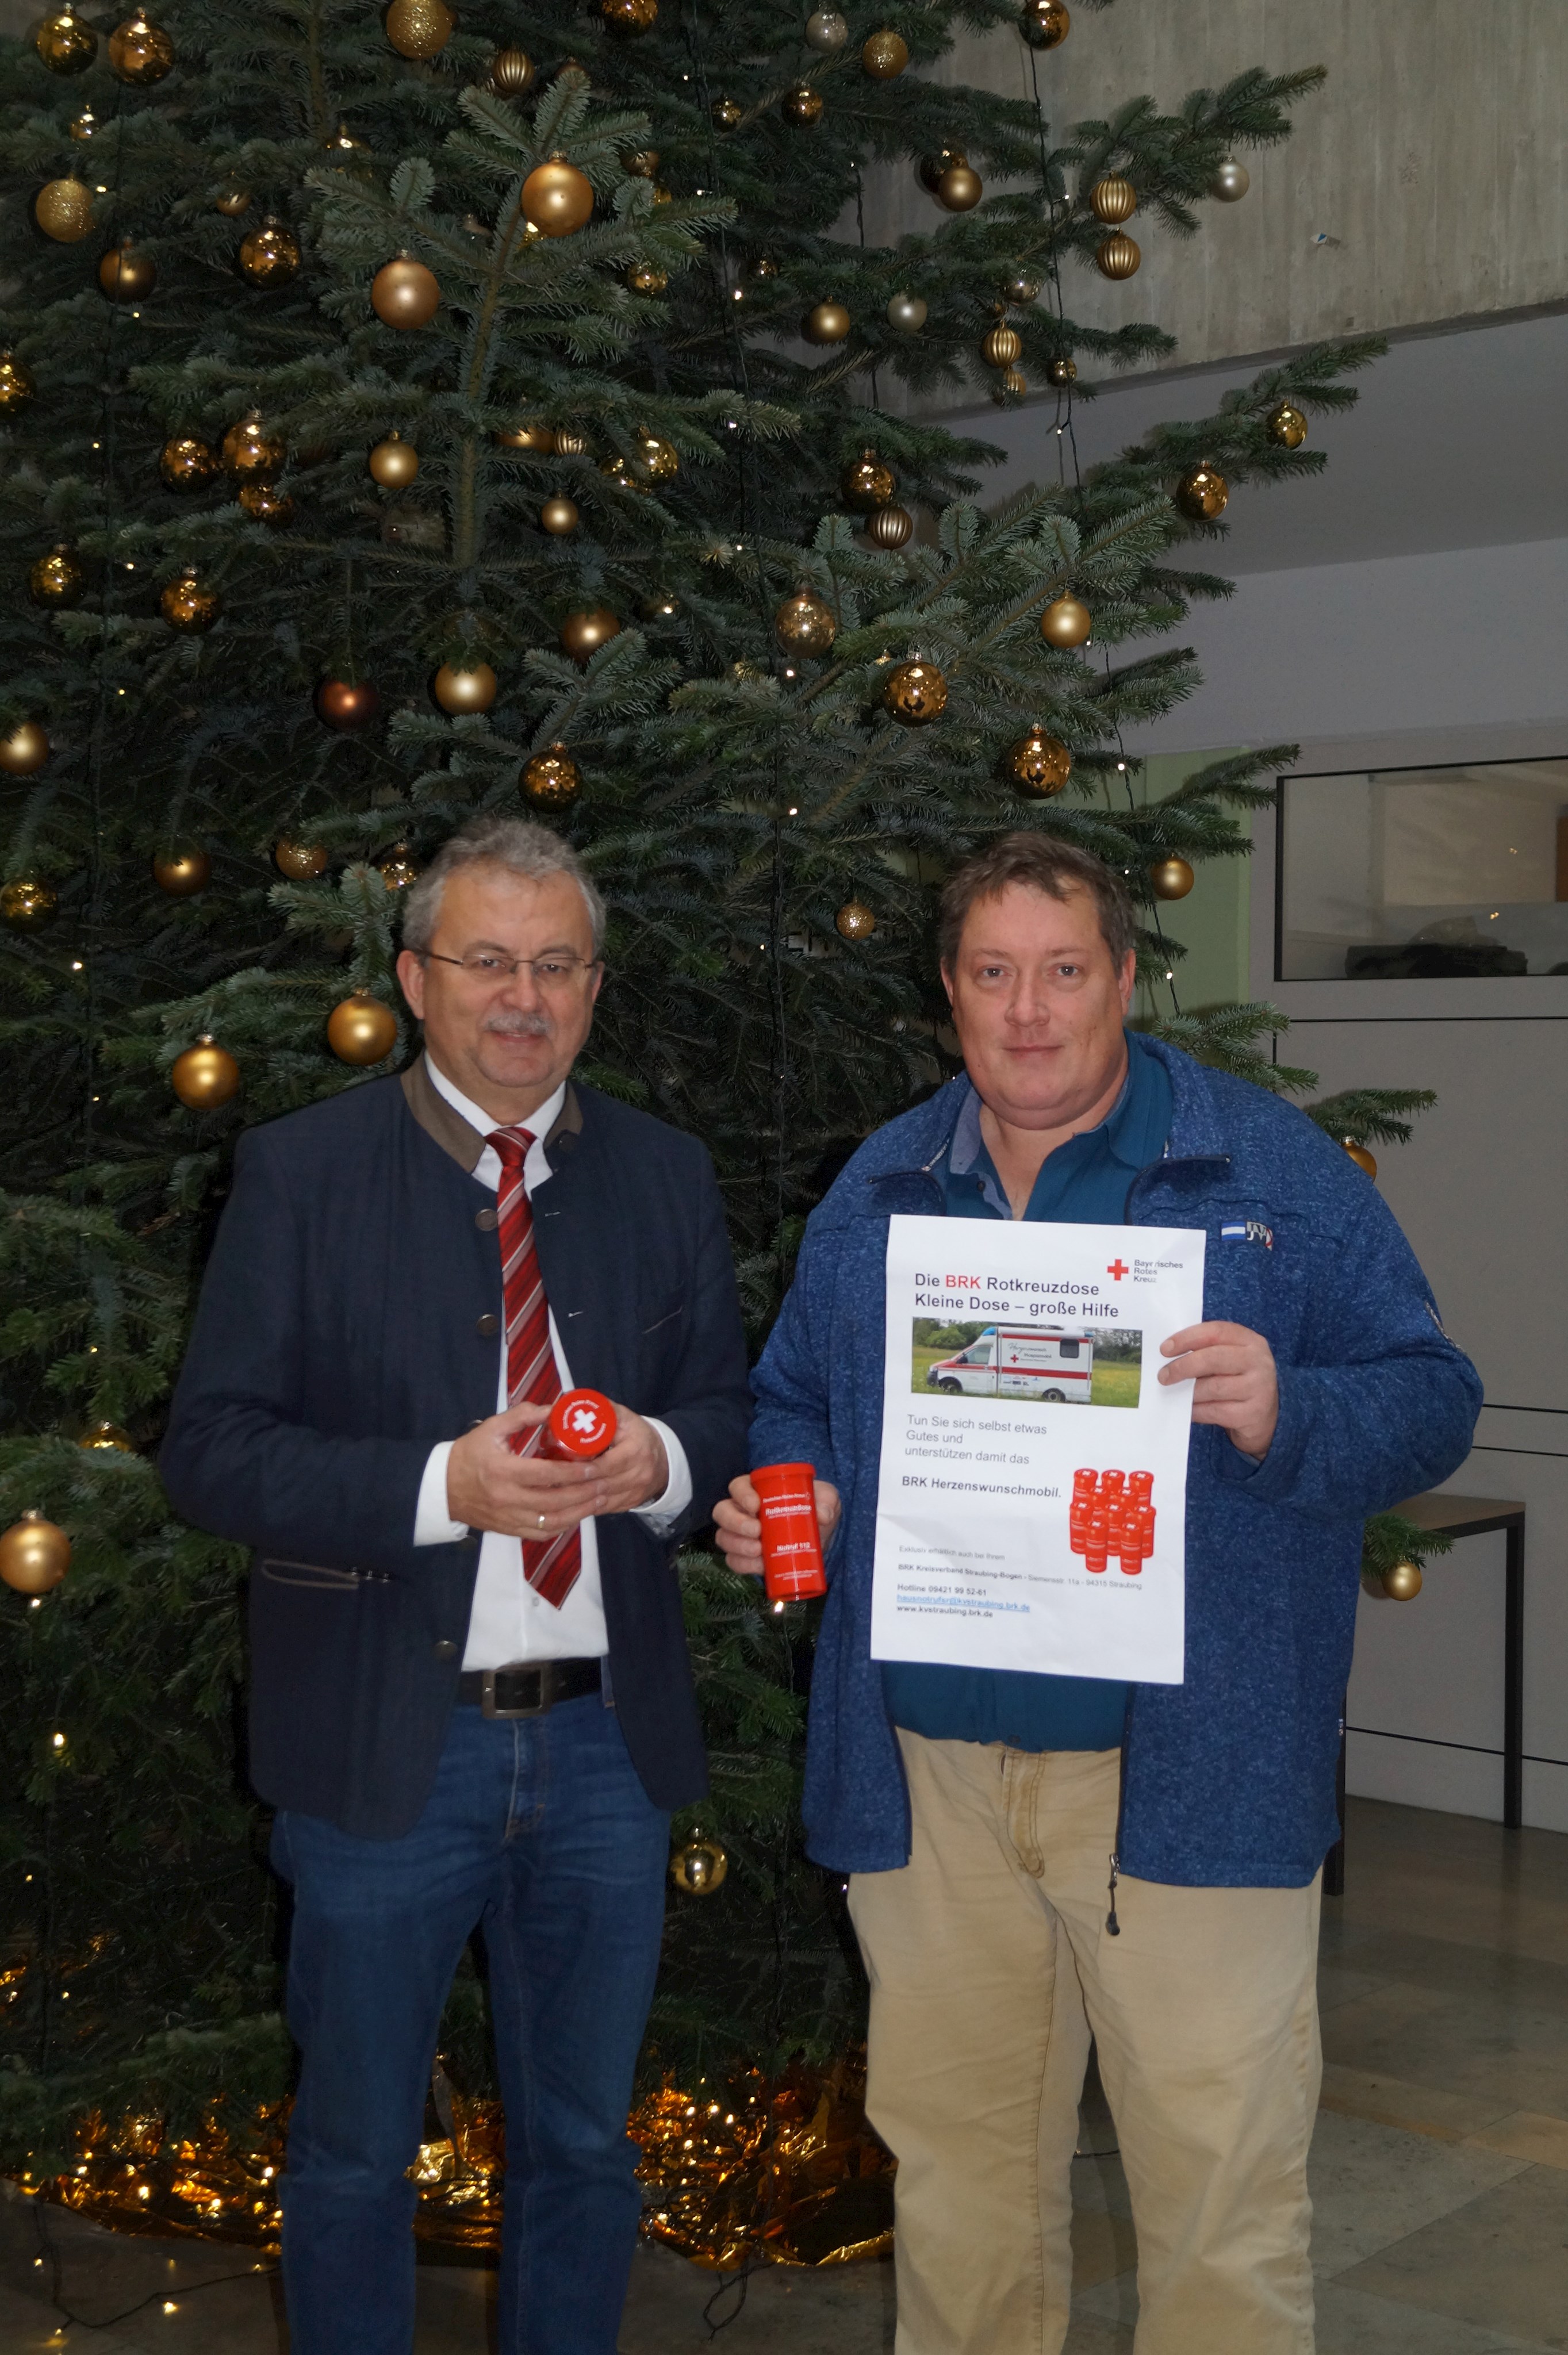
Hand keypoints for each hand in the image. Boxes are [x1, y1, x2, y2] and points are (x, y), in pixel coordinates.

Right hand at [445, 1402, 669, 1538]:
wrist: (442, 1488)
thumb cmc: (469, 1454)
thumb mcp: (492, 1428)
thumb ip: (523, 1415)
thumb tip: (555, 1409)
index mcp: (503, 1470)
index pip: (546, 1475)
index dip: (574, 1473)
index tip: (595, 1466)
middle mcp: (507, 1498)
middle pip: (554, 1501)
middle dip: (584, 1493)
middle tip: (605, 1483)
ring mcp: (509, 1518)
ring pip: (551, 1522)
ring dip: (579, 1512)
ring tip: (598, 1499)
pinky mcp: (509, 1530)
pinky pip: (541, 1533)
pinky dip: (562, 1526)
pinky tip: (577, 1515)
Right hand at [713, 1474, 841, 1578]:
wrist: (819, 1537)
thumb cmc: (815, 1508)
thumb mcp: (826, 1499)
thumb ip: (826, 1501)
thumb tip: (823, 1515)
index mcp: (757, 1490)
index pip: (738, 1486)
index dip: (742, 1494)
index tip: (756, 1505)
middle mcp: (742, 1510)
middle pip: (722, 1512)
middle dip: (736, 1522)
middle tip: (757, 1531)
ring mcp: (740, 1535)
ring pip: (723, 1537)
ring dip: (737, 1546)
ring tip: (758, 1551)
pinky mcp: (745, 1557)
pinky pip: (733, 1561)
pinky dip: (743, 1565)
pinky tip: (760, 1566)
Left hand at [1158, 1322, 1278, 1458]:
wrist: (1264, 1417)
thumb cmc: (1237, 1381)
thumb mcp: (1229, 1359)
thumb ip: (1207, 1351)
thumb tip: (1168, 1353)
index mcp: (1251, 1341)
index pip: (1216, 1332)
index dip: (1187, 1338)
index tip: (1165, 1349)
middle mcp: (1259, 1362)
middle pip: (1213, 1358)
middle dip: (1183, 1366)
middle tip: (1163, 1375)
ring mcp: (1259, 1388)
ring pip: (1213, 1387)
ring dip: (1188, 1392)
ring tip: (1174, 1393)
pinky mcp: (1253, 1413)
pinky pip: (1216, 1411)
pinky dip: (1196, 1411)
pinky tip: (1187, 1409)